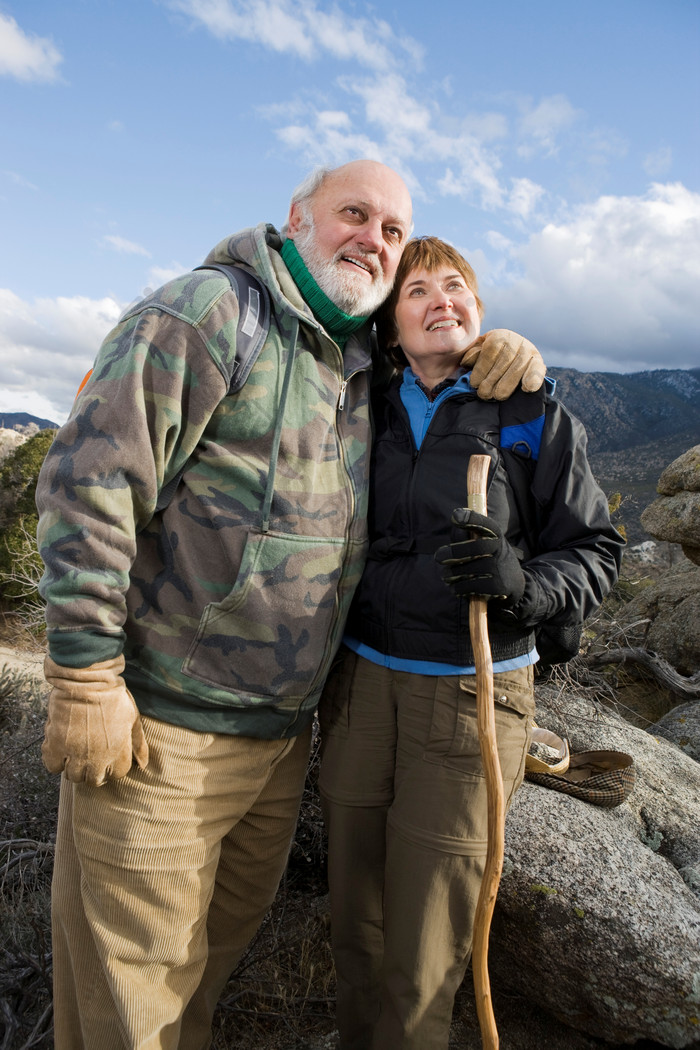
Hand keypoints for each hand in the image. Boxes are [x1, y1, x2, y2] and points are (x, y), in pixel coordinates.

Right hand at [42, 655, 148, 786]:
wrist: (87, 680)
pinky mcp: (56, 745)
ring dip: (74, 767)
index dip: (112, 766)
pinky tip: (60, 747)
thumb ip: (138, 743)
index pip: (117, 774)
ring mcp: (75, 753)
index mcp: (118, 751)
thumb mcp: (132, 718)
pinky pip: (52, 766)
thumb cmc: (112, 696)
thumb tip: (144, 763)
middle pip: (93, 780)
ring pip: (73, 776)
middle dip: (92, 770)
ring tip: (74, 751)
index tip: (106, 757)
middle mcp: (97, 758)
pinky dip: (55, 760)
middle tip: (88, 756)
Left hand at [435, 508, 525, 603]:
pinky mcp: (497, 587)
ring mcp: (500, 569)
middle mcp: (500, 550)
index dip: (472, 519)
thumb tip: (448, 539)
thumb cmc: (487, 558)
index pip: (486, 524)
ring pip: (470, 569)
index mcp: (495, 535)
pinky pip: (470, 586)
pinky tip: (454, 587)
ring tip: (446, 575)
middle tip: (438, 557)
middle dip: (455, 552)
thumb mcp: (481, 543)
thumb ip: (464, 537)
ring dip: (452, 573)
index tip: (455, 516)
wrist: (511, 583)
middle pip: (477, 547)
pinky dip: (458, 587)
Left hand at [462, 329, 545, 399]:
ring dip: (508, 383)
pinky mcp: (539, 362)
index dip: (482, 368)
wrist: (512, 354)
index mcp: (499, 336)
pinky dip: (534, 378)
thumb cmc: (490, 357)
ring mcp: (528, 351)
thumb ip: (473, 355)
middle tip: (484, 394)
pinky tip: (527, 388)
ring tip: (498, 396)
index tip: (474, 383)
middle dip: (493, 379)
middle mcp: (516, 340)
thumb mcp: (479, 352)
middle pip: (505, 359)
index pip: (491, 350)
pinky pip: (538, 369)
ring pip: (519, 366)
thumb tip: (467, 362)